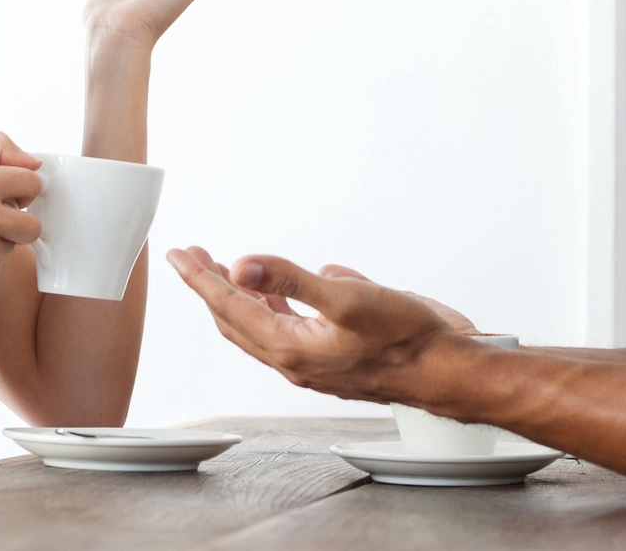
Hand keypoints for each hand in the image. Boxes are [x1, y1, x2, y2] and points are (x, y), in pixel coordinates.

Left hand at [165, 247, 461, 402]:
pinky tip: (284, 294)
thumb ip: (293, 281)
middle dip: (211, 287)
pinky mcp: (332, 358)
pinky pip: (289, 332)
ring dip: (239, 299)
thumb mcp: (349, 298)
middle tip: (195, 258)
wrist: (446, 371)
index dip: (201, 278)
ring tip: (226, 273)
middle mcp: (294, 360)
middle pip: (236, 320)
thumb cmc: (407, 340)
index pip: (229, 306)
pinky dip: (274, 309)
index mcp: (290, 347)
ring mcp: (312, 362)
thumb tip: (243, 267)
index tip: (180, 254)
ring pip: (260, 329)